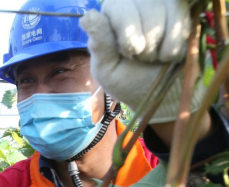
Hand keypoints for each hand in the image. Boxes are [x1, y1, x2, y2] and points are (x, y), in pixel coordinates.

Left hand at [80, 0, 204, 123]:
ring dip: (161, 43)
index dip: (128, 31)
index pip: (117, 6)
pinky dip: (176, 40)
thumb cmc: (132, 83)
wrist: (164, 96)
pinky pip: (181, 12)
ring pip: (164, 8)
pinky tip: (170, 54)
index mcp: (110, 18)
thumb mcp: (108, 70)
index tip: (130, 52)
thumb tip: (88, 16)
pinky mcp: (179, 10)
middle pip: (145, 5)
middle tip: (142, 58)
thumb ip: (100, 44)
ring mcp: (158, 5)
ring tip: (155, 57)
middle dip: (146, 40)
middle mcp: (133, 5)